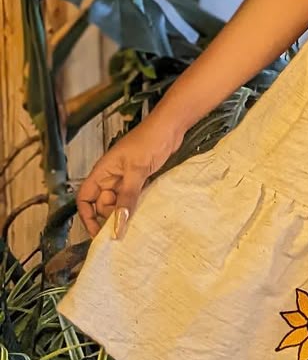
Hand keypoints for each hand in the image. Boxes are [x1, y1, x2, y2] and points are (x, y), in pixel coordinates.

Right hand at [74, 114, 183, 239]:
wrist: (171, 127)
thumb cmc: (150, 139)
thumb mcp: (137, 170)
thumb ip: (127, 197)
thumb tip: (117, 224)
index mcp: (102, 171)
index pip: (85, 198)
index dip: (87, 216)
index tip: (96, 232)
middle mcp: (111, 176)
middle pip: (102, 204)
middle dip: (111, 215)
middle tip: (125, 224)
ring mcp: (125, 178)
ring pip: (119, 202)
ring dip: (125, 211)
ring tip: (136, 220)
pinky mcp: (139, 178)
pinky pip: (132, 197)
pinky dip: (135, 205)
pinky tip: (143, 212)